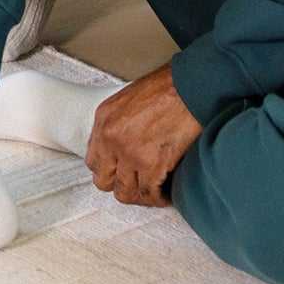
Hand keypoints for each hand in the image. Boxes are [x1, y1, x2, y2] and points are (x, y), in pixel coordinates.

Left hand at [86, 65, 203, 206]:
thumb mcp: (128, 100)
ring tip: (153, 191)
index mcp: (104, 120)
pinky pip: (150, 194)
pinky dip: (159, 198)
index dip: (109, 170)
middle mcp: (111, 138)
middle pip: (104, 182)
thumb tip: (120, 149)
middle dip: (122, 185)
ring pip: (126, 193)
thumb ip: (118, 125)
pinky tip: (166, 193)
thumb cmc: (166, 88)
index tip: (122, 172)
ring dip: (141, 194)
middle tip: (138, 183)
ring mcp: (130, 153)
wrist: (190, 86)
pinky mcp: (152, 164)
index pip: (93, 161)